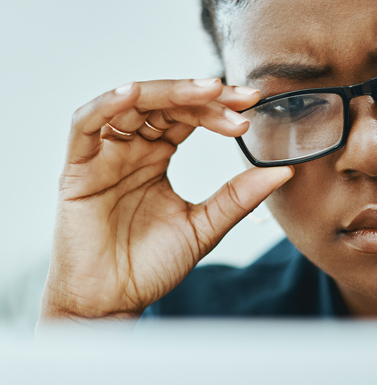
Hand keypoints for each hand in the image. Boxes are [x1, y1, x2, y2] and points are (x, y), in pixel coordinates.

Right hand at [40, 78, 292, 321]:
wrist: (113, 302)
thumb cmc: (151, 265)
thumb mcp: (204, 226)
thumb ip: (239, 197)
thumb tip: (284, 172)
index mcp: (157, 156)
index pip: (188, 116)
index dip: (219, 107)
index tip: (254, 103)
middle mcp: (131, 149)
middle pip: (165, 103)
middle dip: (203, 96)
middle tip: (241, 97)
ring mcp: (104, 156)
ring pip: (130, 104)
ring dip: (168, 91)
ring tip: (206, 89)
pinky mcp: (77, 170)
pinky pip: (85, 126)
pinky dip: (106, 105)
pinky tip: (133, 94)